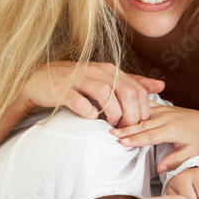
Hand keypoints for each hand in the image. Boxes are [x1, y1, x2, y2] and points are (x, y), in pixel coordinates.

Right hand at [20, 61, 163, 127]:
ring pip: (106, 94)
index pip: (137, 89)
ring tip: (112, 125)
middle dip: (131, 115)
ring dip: (113, 113)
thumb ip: (134, 83)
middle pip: (126, 92)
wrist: (37, 80)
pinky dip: (89, 113)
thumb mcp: (107, 79)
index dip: (142, 110)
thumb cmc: (76, 83)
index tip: (138, 125)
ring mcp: (78, 79)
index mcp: (110, 70)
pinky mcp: (62, 90)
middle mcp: (96, 71)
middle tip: (127, 129)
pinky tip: (91, 119)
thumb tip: (161, 85)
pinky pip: (81, 102)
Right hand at [110, 103, 198, 172]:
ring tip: (112, 121)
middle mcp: (166, 118)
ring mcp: (163, 110)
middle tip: (111, 133)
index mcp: (172, 130)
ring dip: (127, 117)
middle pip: (142, 124)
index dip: (136, 139)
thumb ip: (175, 160)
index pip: (151, 135)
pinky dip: (133, 106)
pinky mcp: (161, 107)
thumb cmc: (197, 139)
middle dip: (127, 129)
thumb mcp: (191, 152)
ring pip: (142, 113)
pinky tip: (121, 106)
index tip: (123, 142)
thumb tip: (160, 169)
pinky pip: (145, 104)